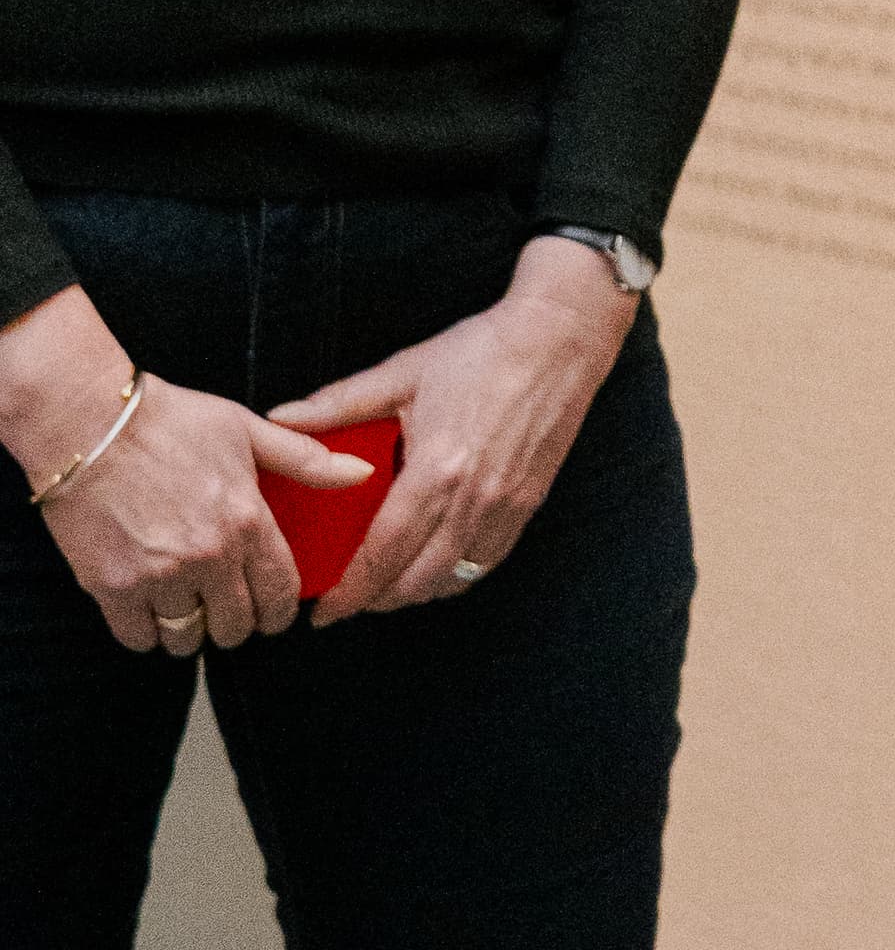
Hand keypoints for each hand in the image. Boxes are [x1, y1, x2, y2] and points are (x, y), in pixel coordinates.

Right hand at [0, 280, 367, 654]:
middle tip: (227, 609)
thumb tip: (362, 472)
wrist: (88, 423)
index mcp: (247, 520)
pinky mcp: (112, 587)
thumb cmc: (170, 421)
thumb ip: (307, 459)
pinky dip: (146, 633)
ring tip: (187, 609)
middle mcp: (208, 556)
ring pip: (187, 639)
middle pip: (236, 626)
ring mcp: (159, 576)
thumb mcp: (247, 430)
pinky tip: (149, 611)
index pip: (281, 593)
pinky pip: (139, 639)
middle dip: (237, 623)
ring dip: (191, 632)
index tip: (272, 612)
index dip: (280, 612)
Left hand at [270, 236, 634, 623]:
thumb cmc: (482, 350)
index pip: (382, 555)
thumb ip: (338, 404)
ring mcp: (505, 506)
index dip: (348, 593)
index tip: (323, 611)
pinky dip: (454, 578)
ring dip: (413, 593)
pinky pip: (486, 564)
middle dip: (374, 602)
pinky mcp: (529, 504)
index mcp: (436, 470)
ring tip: (384, 587)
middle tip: (346, 601)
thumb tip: (280, 418)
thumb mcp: (403, 373)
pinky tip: (434, 568)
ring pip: (452, 580)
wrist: (559, 338)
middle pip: (415, 581)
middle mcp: (473, 499)